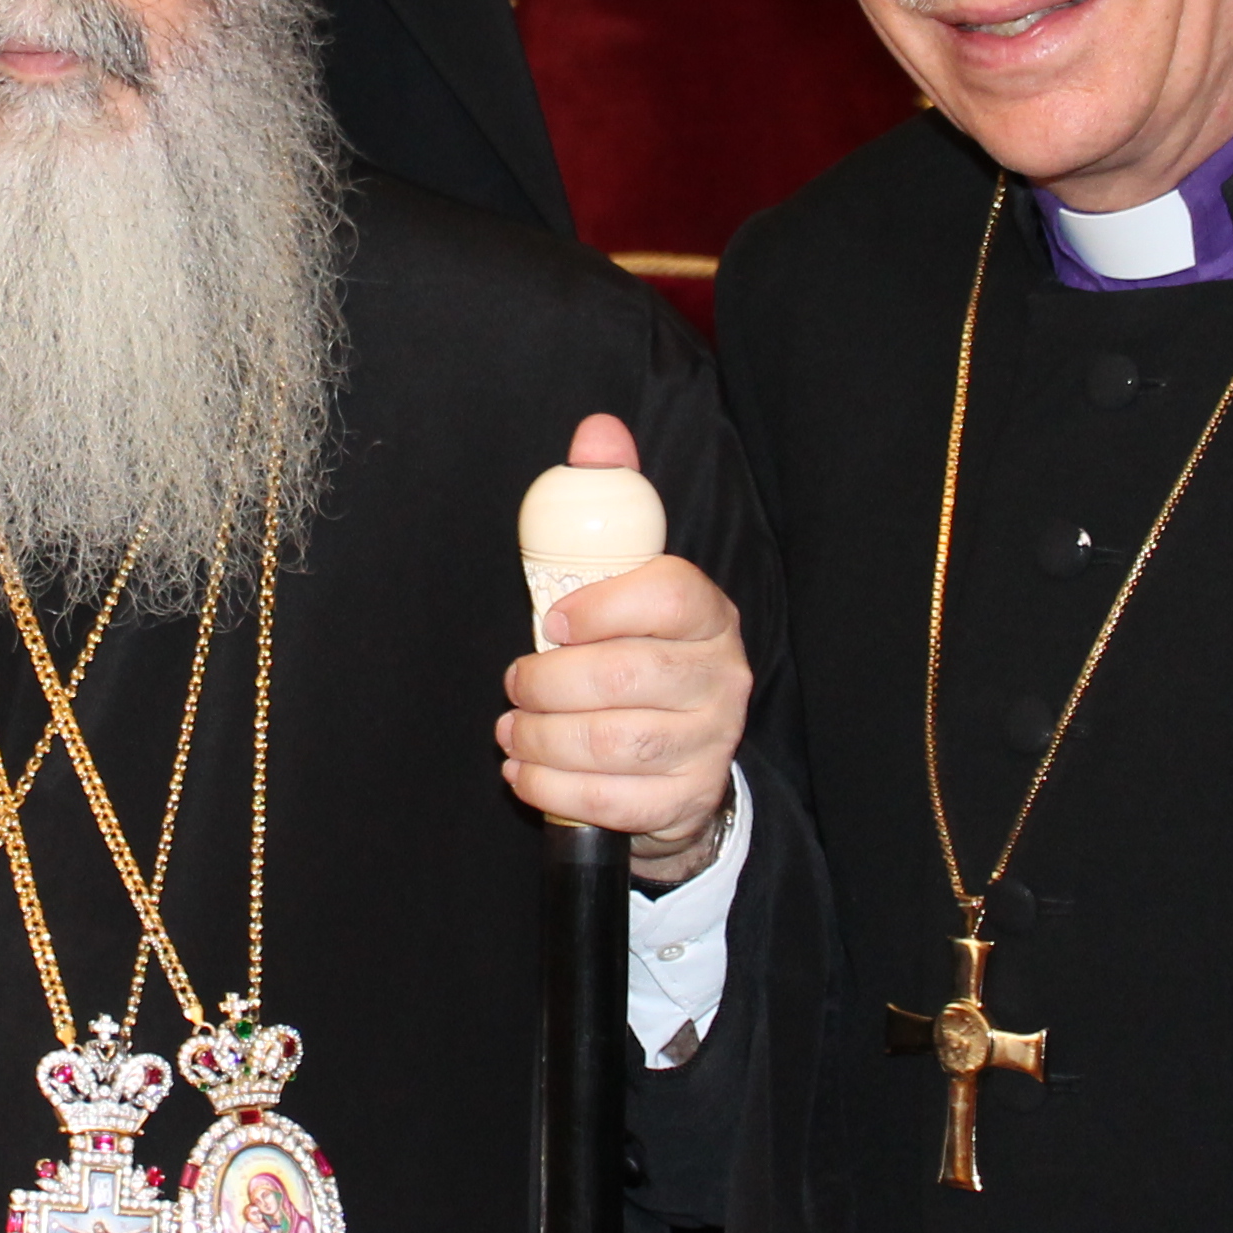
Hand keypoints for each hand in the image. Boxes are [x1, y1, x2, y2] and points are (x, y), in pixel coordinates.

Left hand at [500, 414, 752, 877]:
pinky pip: (614, 801)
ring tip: (512, 728)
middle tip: (515, 683)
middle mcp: (720, 676)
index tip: (552, 621)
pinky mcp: (684, 798)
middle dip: (550, 682)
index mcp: (706, 612)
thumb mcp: (624, 578)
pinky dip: (554, 787)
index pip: (669, 594)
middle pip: (629, 675)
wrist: (674, 753)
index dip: (603, 605)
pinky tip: (525, 770)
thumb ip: (608, 503)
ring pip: (614, 742)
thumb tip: (598, 432)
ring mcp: (709, 742)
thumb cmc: (634, 650)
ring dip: (543, 736)